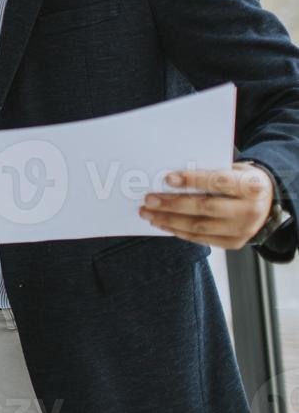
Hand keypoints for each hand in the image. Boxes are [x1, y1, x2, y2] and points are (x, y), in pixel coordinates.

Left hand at [139, 162, 273, 248]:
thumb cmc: (239, 180)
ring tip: (148, 213)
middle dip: (173, 204)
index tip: (168, 178)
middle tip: (149, 200)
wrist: (266, 201)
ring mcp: (242, 229)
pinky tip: (162, 223)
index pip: (218, 182)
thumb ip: (208, 173)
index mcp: (250, 186)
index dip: (193, 180)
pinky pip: (201, 238)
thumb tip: (168, 179)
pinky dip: (179, 231)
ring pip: (200, 227)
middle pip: (206, 207)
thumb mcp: (232, 170)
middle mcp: (249, 210)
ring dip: (169, 220)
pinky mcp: (234, 243)